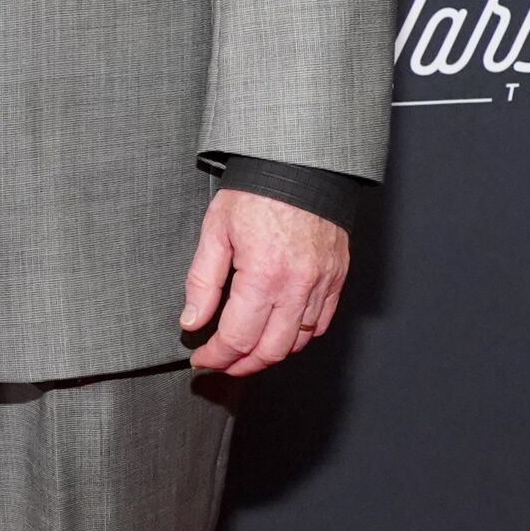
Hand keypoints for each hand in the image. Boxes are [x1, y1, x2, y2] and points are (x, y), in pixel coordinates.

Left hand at [179, 187, 348, 376]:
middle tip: (222, 364)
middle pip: (270, 351)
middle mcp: (297, 285)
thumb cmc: (257, 191)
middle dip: (241, 365)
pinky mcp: (336, 277)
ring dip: (270, 354)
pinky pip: (321, 323)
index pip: (238, 338)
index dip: (216, 357)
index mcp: (264, 274)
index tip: (202, 359)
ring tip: (247, 351)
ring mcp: (322, 283)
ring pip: (298, 342)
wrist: (300, 165)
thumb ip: (202, 282)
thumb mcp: (216, 231)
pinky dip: (299, 337)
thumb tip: (192, 321)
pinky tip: (279, 332)